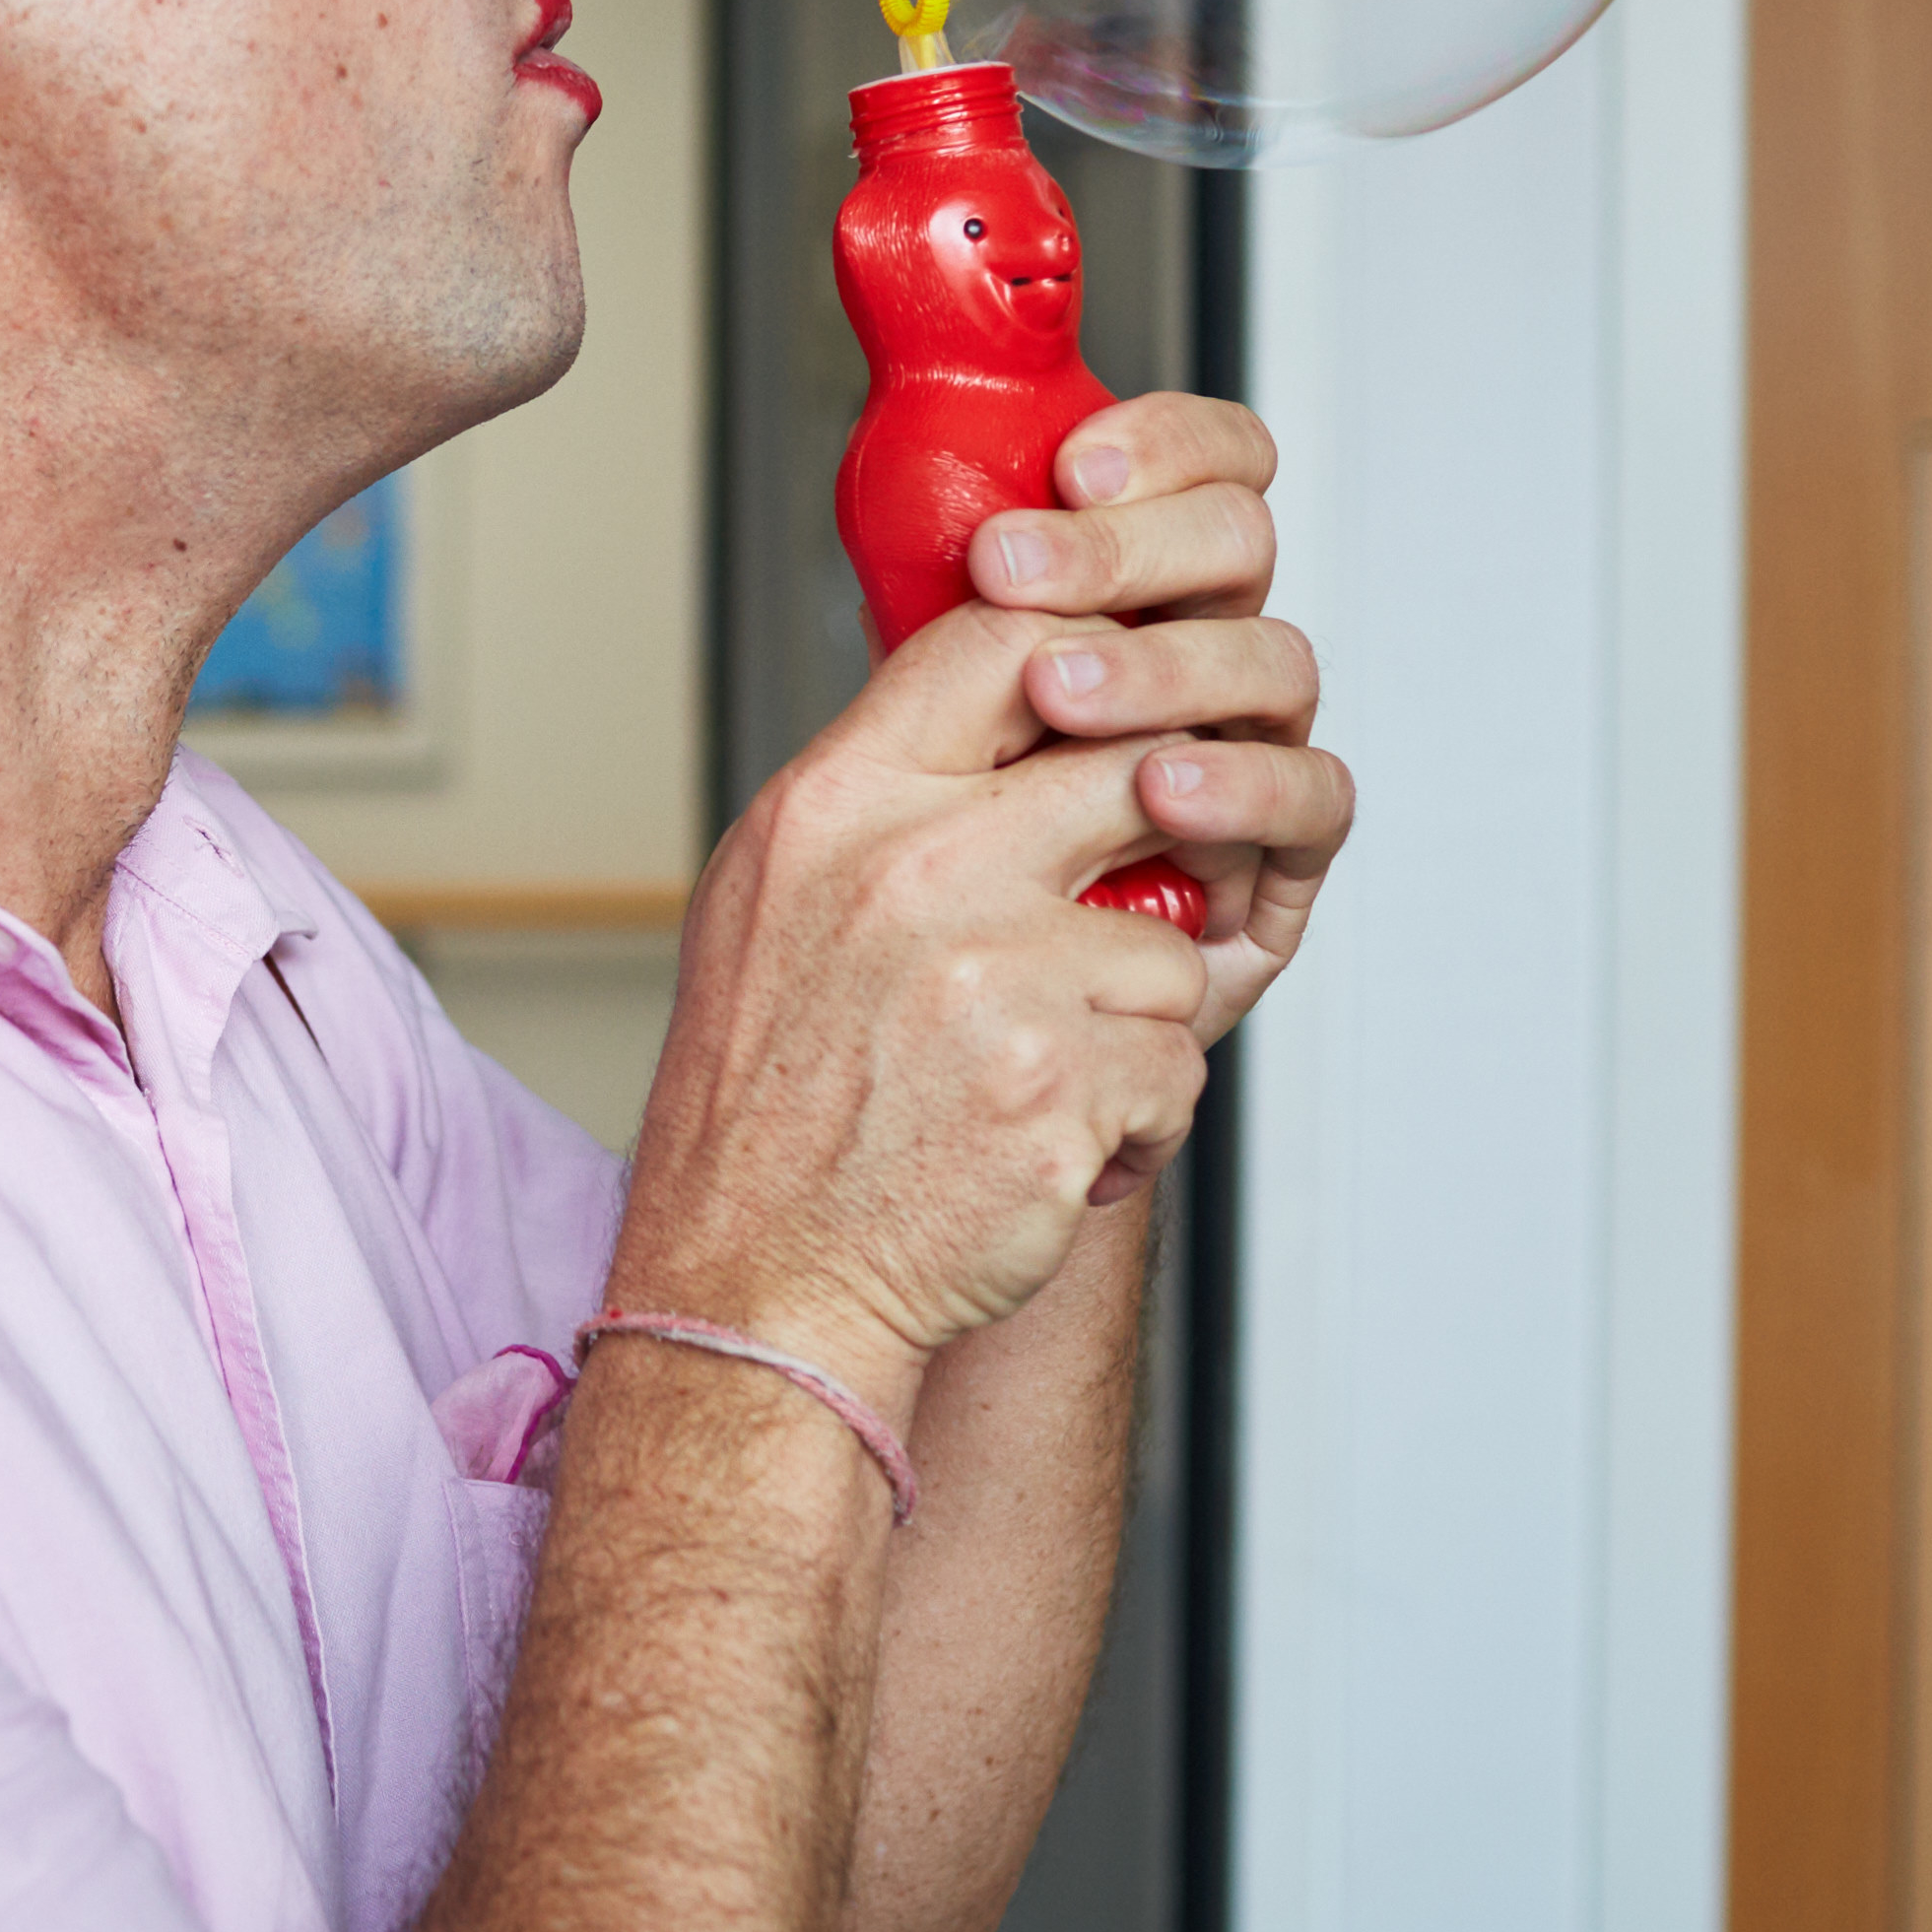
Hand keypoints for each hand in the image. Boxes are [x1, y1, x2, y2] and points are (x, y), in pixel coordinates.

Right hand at [614, 594, 1221, 1383]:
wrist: (756, 1289)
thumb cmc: (768, 1110)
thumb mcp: (773, 905)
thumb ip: (881, 801)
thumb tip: (1003, 707)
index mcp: (834, 806)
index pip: (1000, 642)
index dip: (1090, 664)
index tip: (1112, 720)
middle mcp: (912, 867)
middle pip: (1130, 768)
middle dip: (1153, 848)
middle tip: (1115, 922)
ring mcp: (993, 972)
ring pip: (1166, 946)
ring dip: (1130, 1027)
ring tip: (1039, 1085)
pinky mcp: (1061, 1081)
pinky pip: (1175, 1064)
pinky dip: (1137, 1123)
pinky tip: (1051, 1153)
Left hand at [960, 393, 1346, 1045]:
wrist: (933, 1059)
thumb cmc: (909, 889)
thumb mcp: (892, 731)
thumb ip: (933, 621)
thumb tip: (916, 507)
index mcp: (1123, 595)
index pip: (1198, 468)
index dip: (1163, 444)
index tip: (1070, 466)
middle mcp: (1197, 658)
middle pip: (1234, 543)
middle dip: (1128, 545)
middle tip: (1017, 568)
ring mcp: (1247, 754)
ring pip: (1272, 660)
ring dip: (1164, 663)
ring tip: (1064, 694)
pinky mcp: (1279, 866)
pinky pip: (1312, 798)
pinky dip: (1242, 783)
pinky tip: (1164, 788)